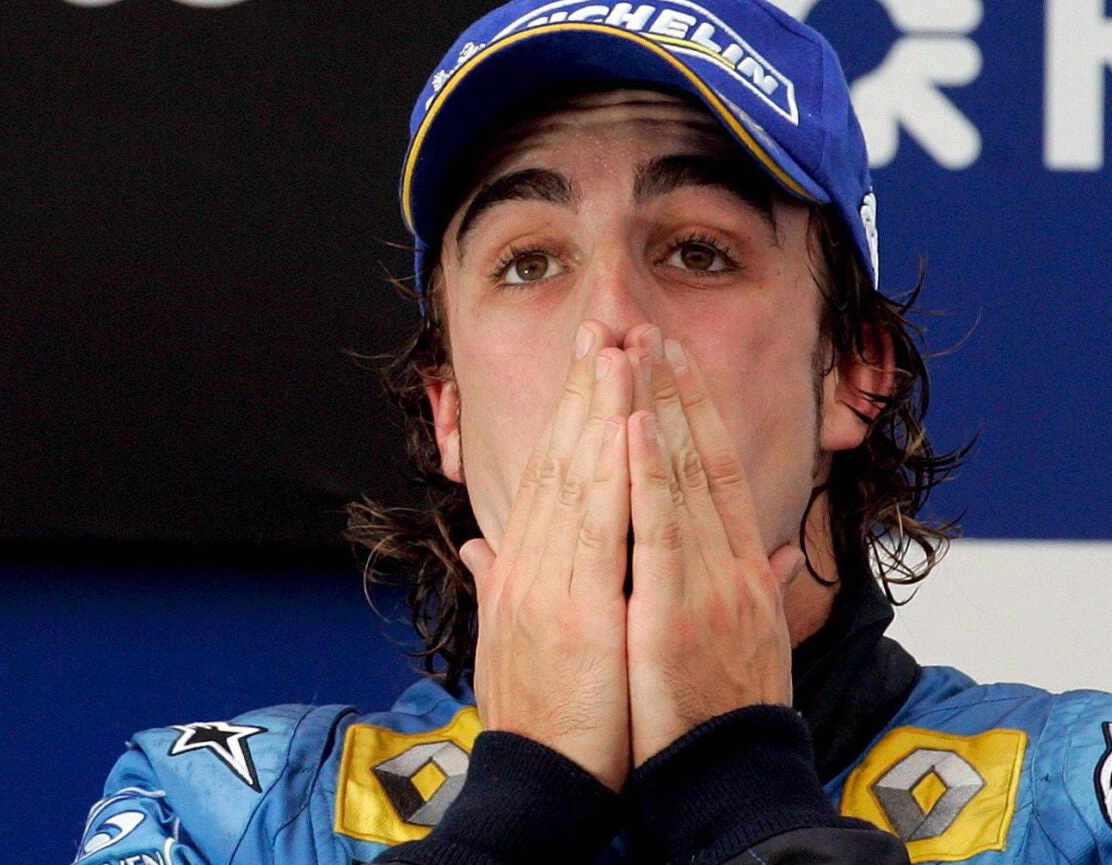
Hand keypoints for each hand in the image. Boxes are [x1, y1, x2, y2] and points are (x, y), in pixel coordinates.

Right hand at [459, 321, 634, 790]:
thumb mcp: (511, 641)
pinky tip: (628, 421)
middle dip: (583, 392)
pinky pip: (598, 522)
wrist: (540, 783)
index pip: (547, 476)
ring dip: (600, 409)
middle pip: (558, 461)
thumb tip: (483, 545)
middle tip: (602, 328)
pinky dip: (612, 467)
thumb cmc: (542, 719)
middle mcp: (527, 564)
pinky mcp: (573, 607)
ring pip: (576, 476)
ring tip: (618, 350)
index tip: (590, 368)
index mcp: (521, 569)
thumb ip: (499, 583)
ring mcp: (547, 581)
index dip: (569, 418)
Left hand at [623, 326, 805, 764]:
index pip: (717, 472)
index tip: (672, 362)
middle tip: (645, 329)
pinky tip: (635, 425)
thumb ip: (758, 588)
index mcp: (741, 569)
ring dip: (658, 408)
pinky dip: (651, 475)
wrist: (731, 779)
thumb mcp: (751, 642)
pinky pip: (662, 532)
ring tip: (633, 351)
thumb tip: (775, 554)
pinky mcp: (679, 613)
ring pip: (682, 479)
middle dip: (673, 390)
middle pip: (702, 459)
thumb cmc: (728, 716)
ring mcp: (709, 585)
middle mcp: (732, 565)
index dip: (696, 412)